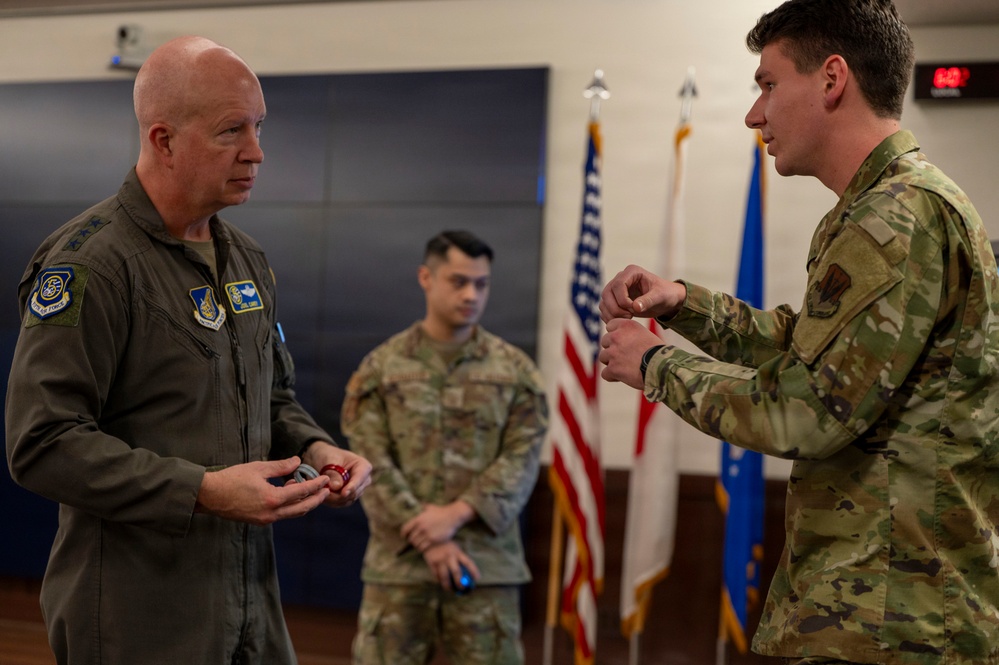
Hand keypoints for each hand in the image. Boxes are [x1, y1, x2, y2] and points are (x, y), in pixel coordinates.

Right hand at [195, 456, 329, 525]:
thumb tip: (297, 461)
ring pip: (292, 513)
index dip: (316, 485)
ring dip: (304, 502)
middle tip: (326, 489)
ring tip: (309, 489)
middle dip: (316, 499)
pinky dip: (291, 505)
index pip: (301, 492)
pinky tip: (290, 492)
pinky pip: (282, 514)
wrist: (209, 495)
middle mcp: (271, 513)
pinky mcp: (259, 521)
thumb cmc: (231, 479)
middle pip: (302, 508)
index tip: (325, 479)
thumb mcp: (258, 468)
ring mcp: (265, 519)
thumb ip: (280, 466)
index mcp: (272, 499)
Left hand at [303, 441, 372, 506]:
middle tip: (323, 492)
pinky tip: (323, 495)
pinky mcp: (349, 496)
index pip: (360, 479)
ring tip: (320, 492)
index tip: (343, 493)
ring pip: (347, 500)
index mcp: (363, 466)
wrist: (320, 459)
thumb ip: (333, 473)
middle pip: (354, 492)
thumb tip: (337, 487)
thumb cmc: (327, 455)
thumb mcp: (329, 460)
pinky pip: (342, 503)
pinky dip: (332, 501)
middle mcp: (363, 480)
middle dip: (338, 495)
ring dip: (333, 499)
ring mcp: (357, 489)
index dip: (352, 487)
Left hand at [401, 501, 473, 552]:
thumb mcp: (431, 507)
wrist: (453, 516)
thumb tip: (421, 505)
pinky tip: (424, 548)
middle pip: (411, 538)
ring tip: (419, 546)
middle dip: (411, 541)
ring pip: (416, 544)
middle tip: (414, 542)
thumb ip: (424, 507)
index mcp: (418, 519)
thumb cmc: (442, 511)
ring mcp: (427, 534)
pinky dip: (422, 549)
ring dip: (417, 546)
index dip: (403, 534)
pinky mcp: (433, 540)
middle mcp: (421, 527)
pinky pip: (423, 547)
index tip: (404, 537)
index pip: (405, 529)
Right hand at [422, 542, 479, 591]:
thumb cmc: (445, 545)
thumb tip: (468, 572)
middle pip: (456, 571)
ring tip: (450, 589)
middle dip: (460, 582)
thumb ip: (460, 558)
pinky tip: (442, 583)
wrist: (429, 539)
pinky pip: (436, 575)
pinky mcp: (432, 563)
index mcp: (457, 552)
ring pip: (444, 576)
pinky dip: (439, 581)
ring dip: (448, 585)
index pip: (468, 562)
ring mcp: (440, 560)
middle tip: (462, 588)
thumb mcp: (455, 548)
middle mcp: (449, 556)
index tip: (477, 579)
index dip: (473, 571)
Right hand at [599, 264, 685, 322]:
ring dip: (612, 314)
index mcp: (632, 272)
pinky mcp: (614, 300)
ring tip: (627, 320)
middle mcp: (620, 278)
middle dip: (616, 309)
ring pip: (603, 302)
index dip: (623, 300)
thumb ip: (648, 301)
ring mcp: (615, 290)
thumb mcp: (660, 297)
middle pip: (606, 293)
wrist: (665, 300)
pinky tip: (622, 322)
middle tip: (629, 317)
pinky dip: (610, 318)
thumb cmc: (665, 294)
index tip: (634, 310)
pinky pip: (605, 310)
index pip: (618, 284)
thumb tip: (635, 307)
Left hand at [599, 318, 665, 389]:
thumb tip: (622, 341)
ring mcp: (613, 353)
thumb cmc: (659, 353)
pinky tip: (624, 377)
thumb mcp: (645, 335)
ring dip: (612, 363)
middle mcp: (617, 337)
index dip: (616, 334)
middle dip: (613, 349)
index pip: (610, 325)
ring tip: (627, 367)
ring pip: (603, 357)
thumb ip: (631, 335)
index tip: (624, 342)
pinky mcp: (612, 368)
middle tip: (627, 356)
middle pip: (605, 341)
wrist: (663, 367)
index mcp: (626, 326)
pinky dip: (612, 376)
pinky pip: (605, 373)